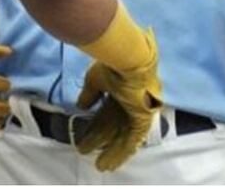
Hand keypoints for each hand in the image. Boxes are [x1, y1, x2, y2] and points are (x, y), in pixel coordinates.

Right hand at [74, 29, 162, 171]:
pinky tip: (114, 162)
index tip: (85, 138)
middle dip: (102, 142)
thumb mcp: (95, 80)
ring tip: (102, 165)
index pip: (106, 114)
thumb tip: (80, 106)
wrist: (130, 58)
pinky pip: (134, 139)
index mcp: (119, 90)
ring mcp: (138, 111)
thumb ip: (89, 95)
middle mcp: (129, 103)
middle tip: (90, 153)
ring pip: (124, 136)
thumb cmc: (112, 64)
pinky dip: (124, 151)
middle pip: (113, 127)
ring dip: (113, 151)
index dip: (95, 127)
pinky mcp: (143, 118)